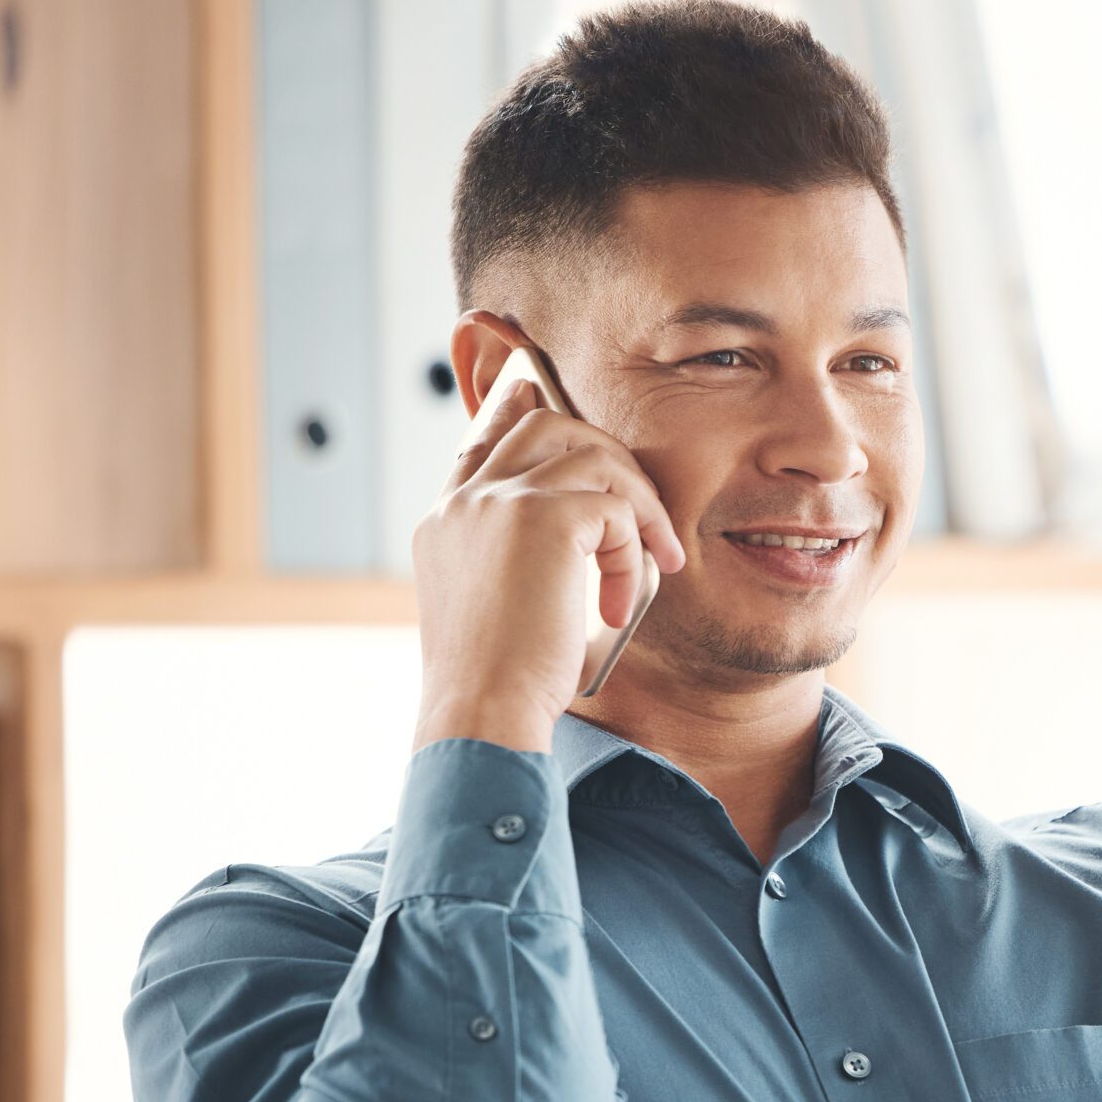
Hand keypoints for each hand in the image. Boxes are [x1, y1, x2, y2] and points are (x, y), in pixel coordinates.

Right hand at [409, 336, 684, 751]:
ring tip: (656, 560)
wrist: (482, 712)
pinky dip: (634, 554)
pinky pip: (616, 509)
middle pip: (545, 426)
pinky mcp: (544, 519)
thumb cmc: (495, 684)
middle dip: (608, 456)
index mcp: (445, 522)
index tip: (535, 390)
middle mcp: (466, 502)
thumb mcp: (490, 609)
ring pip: (592, 454)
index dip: (512, 411)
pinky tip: (618, 608)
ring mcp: (501, 502)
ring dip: (638, 505)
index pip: (481, 442)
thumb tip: (576, 536)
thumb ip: (510, 559)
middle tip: (644, 510)